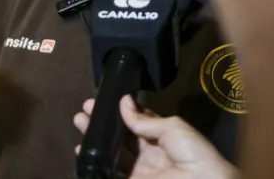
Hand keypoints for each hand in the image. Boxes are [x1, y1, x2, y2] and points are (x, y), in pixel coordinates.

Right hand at [73, 96, 236, 178]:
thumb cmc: (193, 152)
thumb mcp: (172, 127)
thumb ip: (145, 120)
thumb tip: (123, 103)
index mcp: (161, 137)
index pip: (136, 122)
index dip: (119, 112)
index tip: (102, 102)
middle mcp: (149, 153)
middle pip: (121, 137)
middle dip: (103, 124)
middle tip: (85, 111)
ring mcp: (140, 171)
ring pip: (112, 155)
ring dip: (96, 141)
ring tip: (80, 124)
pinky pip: (110, 175)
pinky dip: (96, 166)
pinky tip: (83, 152)